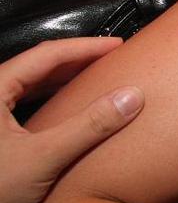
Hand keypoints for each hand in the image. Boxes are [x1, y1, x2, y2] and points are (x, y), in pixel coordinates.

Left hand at [0, 38, 143, 202]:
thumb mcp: (44, 157)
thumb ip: (89, 126)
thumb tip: (128, 98)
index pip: (47, 54)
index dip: (86, 47)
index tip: (116, 45)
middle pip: (38, 65)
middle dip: (78, 60)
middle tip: (111, 59)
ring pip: (30, 83)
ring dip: (65, 79)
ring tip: (95, 78)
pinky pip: (24, 102)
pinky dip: (51, 98)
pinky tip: (67, 108)